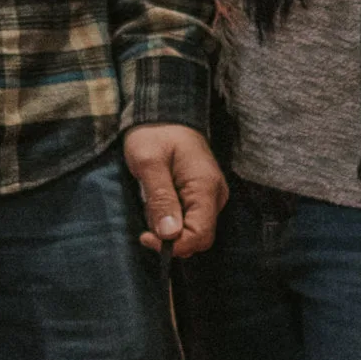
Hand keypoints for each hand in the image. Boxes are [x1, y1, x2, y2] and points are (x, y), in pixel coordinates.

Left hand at [123, 123, 225, 259]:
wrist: (164, 114)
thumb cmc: (154, 134)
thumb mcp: (149, 163)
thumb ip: (160, 199)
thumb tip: (169, 235)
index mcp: (205, 186)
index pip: (200, 235)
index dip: (174, 245)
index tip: (146, 236)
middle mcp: (215, 195)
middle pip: (199, 237)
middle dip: (171, 239)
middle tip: (145, 222)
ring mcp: (210, 197)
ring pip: (193, 231)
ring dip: (168, 229)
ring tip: (151, 202)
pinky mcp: (202, 197)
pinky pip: (190, 220)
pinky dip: (171, 220)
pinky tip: (158, 203)